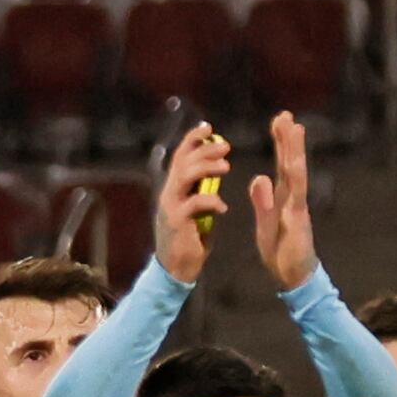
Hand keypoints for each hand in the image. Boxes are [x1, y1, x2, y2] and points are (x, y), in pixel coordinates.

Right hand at [153, 119, 231, 283]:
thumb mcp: (195, 209)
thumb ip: (200, 189)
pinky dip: (211, 201)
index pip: (180, 157)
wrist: (176, 269)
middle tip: (226, 146)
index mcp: (174, 188)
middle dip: (205, 150)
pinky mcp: (177, 222)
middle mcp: (169, 193)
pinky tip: (223, 207)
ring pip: (185, 177)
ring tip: (226, 167)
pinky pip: (194, 204)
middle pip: (184, 162)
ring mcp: (171, 207)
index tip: (208, 128)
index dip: (192, 140)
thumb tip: (214, 169)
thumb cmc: (189, 238)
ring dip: (206, 168)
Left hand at [249, 109, 318, 291]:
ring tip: (294, 129)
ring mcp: (298, 207)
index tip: (279, 120)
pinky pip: (295, 198)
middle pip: (291, 163)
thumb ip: (263, 200)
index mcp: (284, 196)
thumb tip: (259, 177)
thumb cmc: (280, 249)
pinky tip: (290, 166)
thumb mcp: (265, 221)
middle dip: (288, 139)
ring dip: (295, 151)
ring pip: (297, 174)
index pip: (282, 164)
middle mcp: (294, 197)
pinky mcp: (298, 221)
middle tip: (285, 114)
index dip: (281, 143)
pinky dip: (293, 182)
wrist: (292, 275)